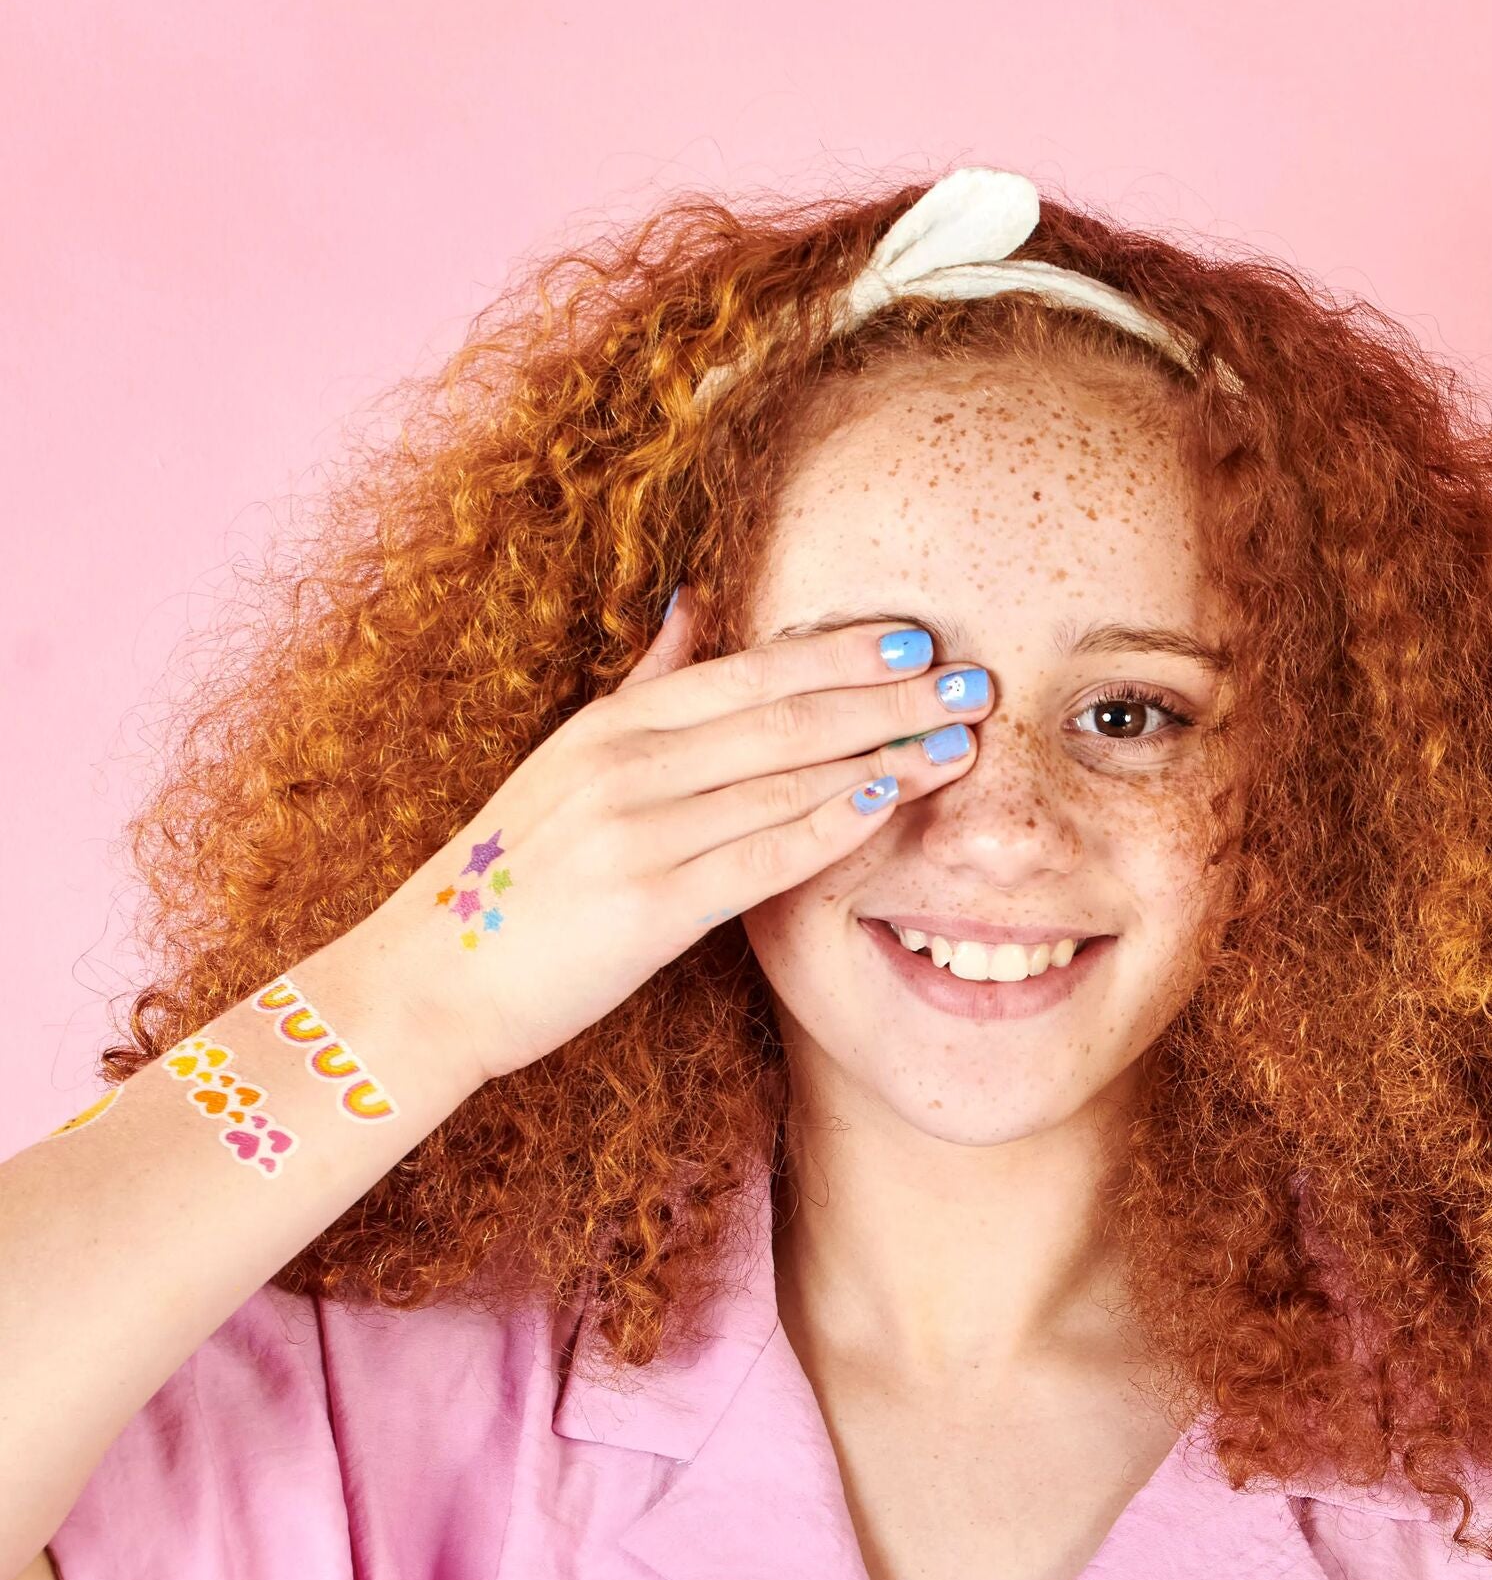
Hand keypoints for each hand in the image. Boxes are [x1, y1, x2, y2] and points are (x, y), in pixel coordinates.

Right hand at [349, 599, 992, 1086]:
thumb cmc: (514, 881)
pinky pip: (759, 856)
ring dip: (883, 754)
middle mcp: (626, 766)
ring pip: (782, 779)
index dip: (840, 651)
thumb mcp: (570, 763)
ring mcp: (636, 833)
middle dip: (887, 694)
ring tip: (962, 739)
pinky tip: (893, 801)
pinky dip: (830, 824)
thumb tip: (696, 599)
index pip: (750, 673)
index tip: (921, 634)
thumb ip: (646, 686)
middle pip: (782, 715)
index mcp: (613, 728)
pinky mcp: (647, 906)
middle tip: (975, 679)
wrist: (429, 980)